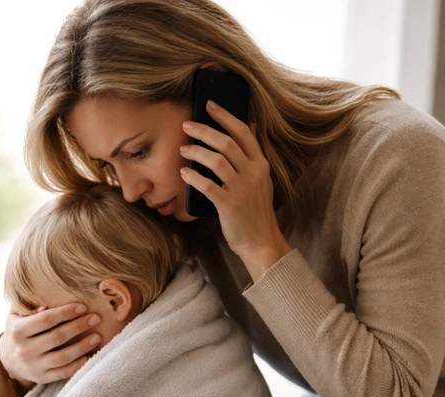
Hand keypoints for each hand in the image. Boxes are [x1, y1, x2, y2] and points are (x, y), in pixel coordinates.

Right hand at [0, 303, 102, 384]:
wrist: (8, 358)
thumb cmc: (19, 330)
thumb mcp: (17, 315)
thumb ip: (29, 306)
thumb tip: (46, 305)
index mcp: (17, 331)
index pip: (46, 320)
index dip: (66, 313)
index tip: (83, 307)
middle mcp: (24, 350)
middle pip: (57, 337)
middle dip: (78, 326)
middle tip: (95, 318)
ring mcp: (33, 366)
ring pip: (62, 357)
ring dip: (83, 346)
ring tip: (97, 337)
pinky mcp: (41, 378)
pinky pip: (63, 373)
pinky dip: (78, 365)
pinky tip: (89, 356)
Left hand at [179, 102, 291, 276]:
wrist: (261, 242)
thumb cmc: (255, 211)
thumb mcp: (261, 181)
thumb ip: (252, 156)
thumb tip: (248, 126)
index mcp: (261, 165)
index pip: (243, 133)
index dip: (225, 116)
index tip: (208, 105)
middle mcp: (253, 174)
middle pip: (227, 143)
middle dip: (204, 131)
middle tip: (186, 125)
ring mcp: (242, 189)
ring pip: (216, 161)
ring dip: (196, 152)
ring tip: (183, 149)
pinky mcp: (229, 205)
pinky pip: (207, 186)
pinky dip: (193, 177)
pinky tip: (183, 172)